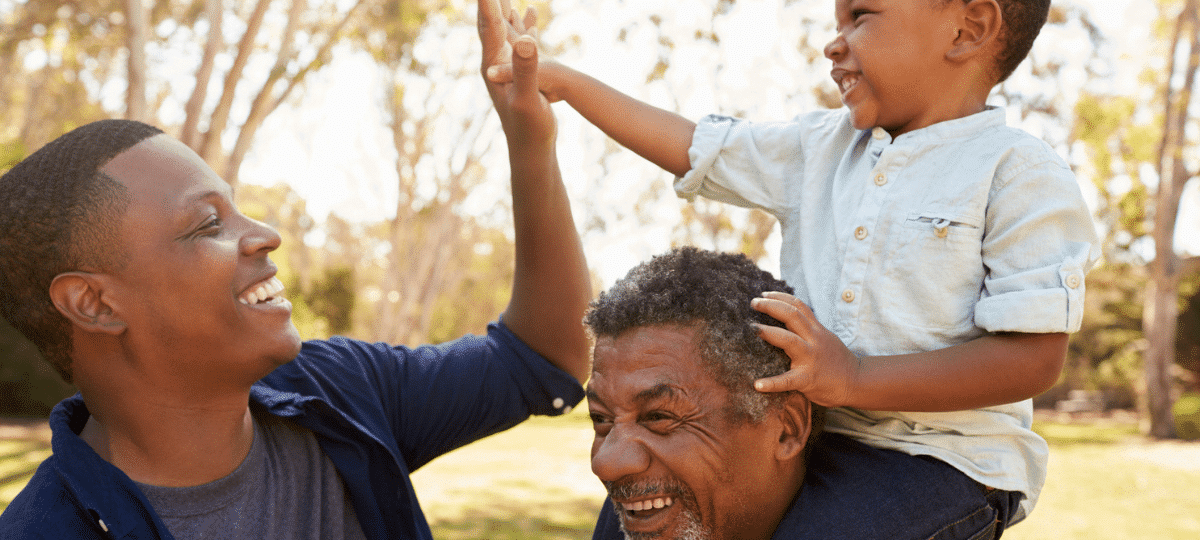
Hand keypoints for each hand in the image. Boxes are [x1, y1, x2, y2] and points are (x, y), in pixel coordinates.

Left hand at [478, 0, 555, 146]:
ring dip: (503, 5)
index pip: (489, 25)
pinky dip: (523, 21)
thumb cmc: (529, 128)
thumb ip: (525, 70)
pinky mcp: (519, 70)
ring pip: (503, 26)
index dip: (488, 2)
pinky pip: (520, 37)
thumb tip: (525, 41)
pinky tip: (530, 9)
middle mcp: (495, 61)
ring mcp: (506, 65)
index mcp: (494, 64)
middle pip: (490, 21)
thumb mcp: (528, 98)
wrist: (531, 149)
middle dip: (491, 1)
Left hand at [751, 291, 859, 407]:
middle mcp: (814, 340)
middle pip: (792, 315)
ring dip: (769, 332)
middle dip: (771, 306)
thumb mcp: (825, 338)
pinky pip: (787, 380)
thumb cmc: (837, 362)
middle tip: (753, 302)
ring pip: (789, 340)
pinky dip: (772, 383)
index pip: (799, 306)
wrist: (857, 382)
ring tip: (752, 328)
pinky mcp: (808, 379)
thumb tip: (787, 319)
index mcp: (817, 330)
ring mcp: (811, 358)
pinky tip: (757, 385)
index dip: (781, 297)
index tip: (764, 293)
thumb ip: (809, 330)